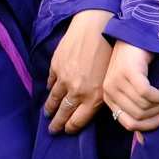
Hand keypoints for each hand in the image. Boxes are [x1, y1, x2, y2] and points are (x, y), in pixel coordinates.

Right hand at [43, 9, 113, 134]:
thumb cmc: (110, 52)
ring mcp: (64, 79)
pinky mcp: (56, 66)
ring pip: (54, 99)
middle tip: (52, 130)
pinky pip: (50, 81)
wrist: (96, 28)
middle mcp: (77, 91)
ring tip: (47, 114)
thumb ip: (100, 95)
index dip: (70, 128)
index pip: (77, 121)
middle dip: (57, 124)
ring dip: (50, 108)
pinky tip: (49, 91)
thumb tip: (91, 105)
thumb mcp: (111, 79)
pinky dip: (49, 87)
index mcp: (93, 97)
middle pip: (63, 113)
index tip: (66, 131)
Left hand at [101, 41, 158, 132]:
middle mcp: (109, 91)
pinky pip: (148, 94)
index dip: (149, 126)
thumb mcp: (134, 89)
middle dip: (157, 114)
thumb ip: (136, 111)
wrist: (137, 34)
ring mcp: (117, 81)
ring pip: (144, 106)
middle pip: (137, 117)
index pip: (128, 124)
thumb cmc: (137, 63)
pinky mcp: (129, 73)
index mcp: (108, 98)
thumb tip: (142, 141)